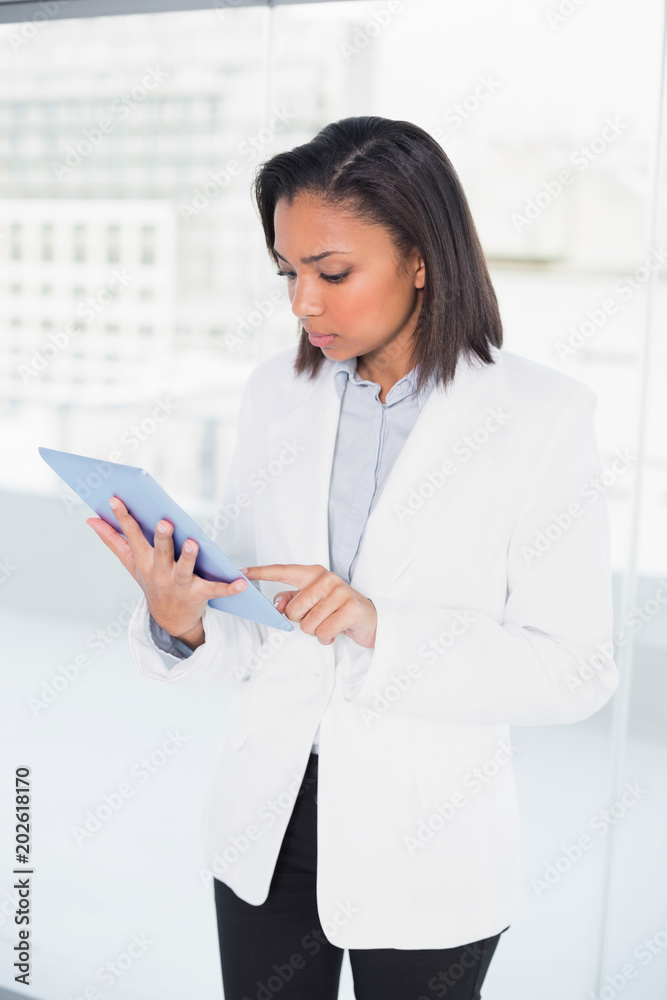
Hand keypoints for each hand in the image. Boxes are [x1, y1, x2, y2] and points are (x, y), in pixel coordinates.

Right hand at [86, 497, 248, 648]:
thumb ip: (113, 541)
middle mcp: (160, 572)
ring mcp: (180, 585)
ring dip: (188, 557)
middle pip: (160, 552)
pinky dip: (230, 587)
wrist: (170, 619)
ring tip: (193, 543)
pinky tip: (242, 582)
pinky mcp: (200, 595)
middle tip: (163, 522)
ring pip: (185, 570)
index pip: (133, 536)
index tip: (116, 499)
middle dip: (161, 538)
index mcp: (144, 561)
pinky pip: (216, 590)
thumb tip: (90, 520)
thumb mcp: (131, 564)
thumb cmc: (151, 582)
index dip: (124, 517)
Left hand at [241, 563, 376, 647]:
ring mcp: (341, 593)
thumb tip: (277, 605)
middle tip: (319, 618)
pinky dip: (327, 639)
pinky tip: (337, 631)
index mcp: (314, 573)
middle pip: (292, 610)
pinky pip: (323, 633)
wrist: (370, 620)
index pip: (283, 571)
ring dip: (316, 632)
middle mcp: (327, 579)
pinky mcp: (351, 609)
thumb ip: (292, 600)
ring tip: (329, 624)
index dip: (261, 572)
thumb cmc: (336, 610)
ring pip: (307, 625)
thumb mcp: (313, 602)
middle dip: (302, 621)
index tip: (241, 572)